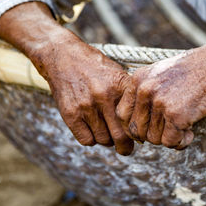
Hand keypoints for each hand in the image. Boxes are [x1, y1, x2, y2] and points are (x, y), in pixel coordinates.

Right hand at [30, 38, 133, 154]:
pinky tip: (92, 129)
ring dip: (106, 140)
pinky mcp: (70, 114)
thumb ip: (128, 95)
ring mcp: (86, 106)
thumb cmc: (94, 67)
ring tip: (106, 132)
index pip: (134, 120)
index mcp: (120, 85)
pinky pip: (86, 140)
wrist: (63, 56)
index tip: (138, 137)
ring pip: (103, 140)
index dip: (137, 133)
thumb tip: (142, 122)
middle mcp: (104, 96)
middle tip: (125, 149)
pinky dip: (91, 139)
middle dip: (125, 146)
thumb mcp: (116, 73)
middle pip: (120, 135)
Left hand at [116, 27, 205, 148]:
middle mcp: (145, 91)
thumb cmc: (193, 71)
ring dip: (169, 139)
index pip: (122, 114)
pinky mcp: (176, 115)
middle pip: (137, 130)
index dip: (135, 126)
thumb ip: (145, 94)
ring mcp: (160, 103)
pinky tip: (191, 133)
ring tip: (184, 130)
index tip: (150, 128)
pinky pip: (170, 142)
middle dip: (153, 135)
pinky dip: (181, 143)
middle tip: (170, 131)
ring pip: (153, 139)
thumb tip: (136, 128)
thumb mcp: (160, 74)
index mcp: (137, 80)